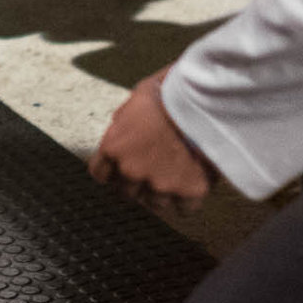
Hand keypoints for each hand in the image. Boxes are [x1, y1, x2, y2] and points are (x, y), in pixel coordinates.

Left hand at [88, 67, 216, 214]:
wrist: (203, 105)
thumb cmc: (169, 94)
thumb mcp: (135, 99)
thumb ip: (124, 120)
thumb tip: (121, 125)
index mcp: (113, 147)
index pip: (100, 174)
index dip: (112, 171)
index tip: (122, 167)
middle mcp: (132, 171)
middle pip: (127, 192)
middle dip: (138, 183)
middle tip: (153, 168)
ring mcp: (160, 184)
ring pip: (155, 204)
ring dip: (163, 193)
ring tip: (175, 174)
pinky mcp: (188, 192)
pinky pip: (184, 208)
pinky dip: (188, 199)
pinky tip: (192, 183)